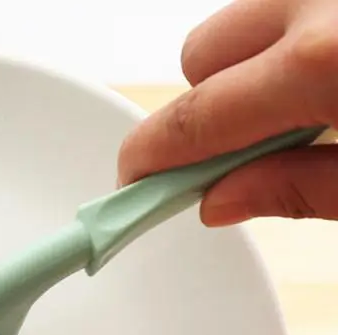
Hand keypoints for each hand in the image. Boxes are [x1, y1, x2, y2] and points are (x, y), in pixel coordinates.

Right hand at [117, 0, 337, 224]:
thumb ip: (305, 190)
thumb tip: (221, 200)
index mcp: (324, 61)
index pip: (196, 118)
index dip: (149, 158)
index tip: (132, 186)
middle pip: (201, 55)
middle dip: (207, 106)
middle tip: (256, 149)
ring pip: (241, 21)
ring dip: (250, 66)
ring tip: (312, 102)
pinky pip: (286, 5)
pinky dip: (292, 36)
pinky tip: (336, 69)